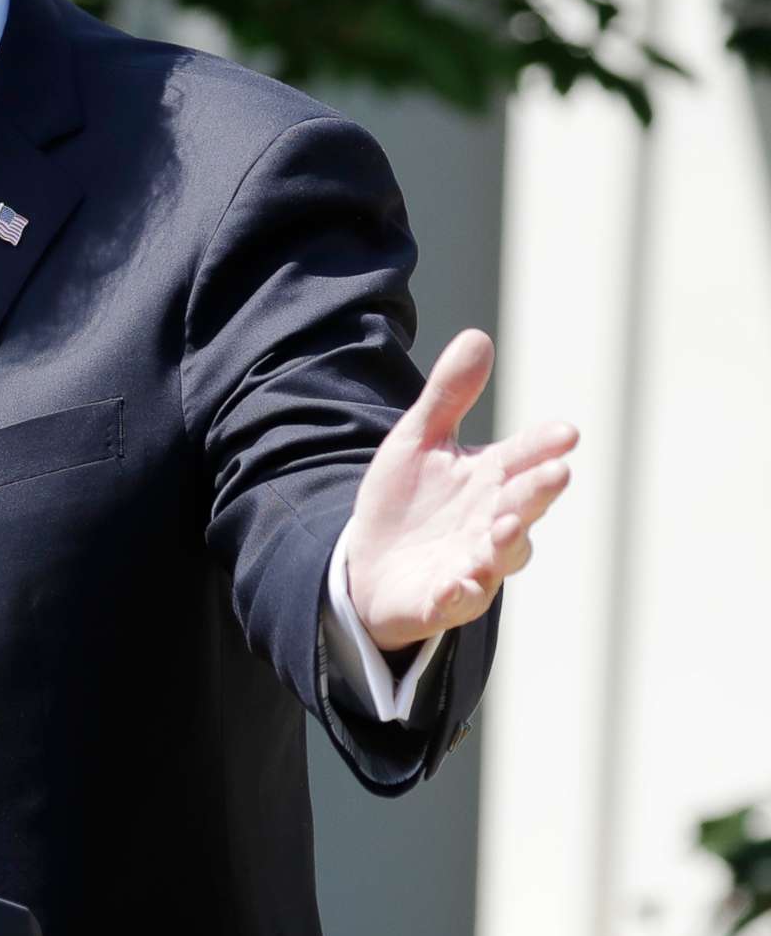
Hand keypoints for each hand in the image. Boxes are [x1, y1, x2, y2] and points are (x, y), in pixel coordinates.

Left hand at [345, 328, 576, 651]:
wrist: (369, 565)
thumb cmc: (406, 502)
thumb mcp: (418, 441)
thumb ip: (448, 395)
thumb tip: (478, 335)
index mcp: (492, 480)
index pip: (525, 458)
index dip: (544, 447)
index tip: (565, 433)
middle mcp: (494, 523)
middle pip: (523, 506)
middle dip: (538, 491)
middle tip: (556, 473)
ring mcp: (474, 563)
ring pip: (500, 556)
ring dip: (507, 543)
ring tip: (506, 526)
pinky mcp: (443, 599)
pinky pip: (456, 600)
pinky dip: (460, 593)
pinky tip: (457, 584)